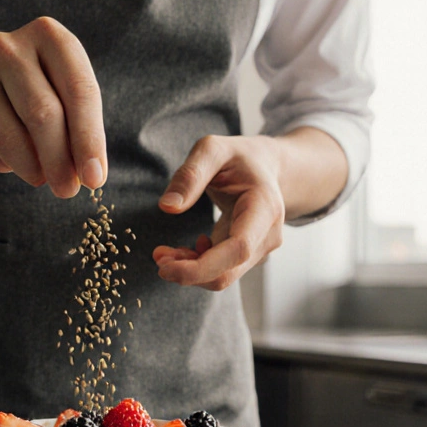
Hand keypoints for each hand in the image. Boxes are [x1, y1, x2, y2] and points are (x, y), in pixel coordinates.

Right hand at [0, 17, 106, 196]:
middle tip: (67, 190)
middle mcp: (7, 46)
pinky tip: (6, 156)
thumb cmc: (36, 97)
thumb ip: (80, 132)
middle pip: (43, 114)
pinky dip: (4, 165)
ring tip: (39, 176)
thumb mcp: (65, 100)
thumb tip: (90, 175)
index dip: (90, 139)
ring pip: (11, 138)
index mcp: (48, 35)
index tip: (95, 178)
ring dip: (32, 169)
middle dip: (60, 161)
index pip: (79, 90)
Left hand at [153, 135, 287, 290]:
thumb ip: (190, 175)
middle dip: (188, 272)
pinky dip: (196, 267)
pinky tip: (183, 251)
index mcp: (264, 207)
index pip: (239, 249)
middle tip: (158, 257)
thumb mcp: (213, 150)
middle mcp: (268, 235)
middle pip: (228, 272)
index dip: (202, 266)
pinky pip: (220, 271)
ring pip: (221, 276)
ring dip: (188, 270)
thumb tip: (168, 206)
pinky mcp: (247, 256)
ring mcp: (260, 249)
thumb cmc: (240, 157)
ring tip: (164, 252)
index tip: (166, 267)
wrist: (265, 167)